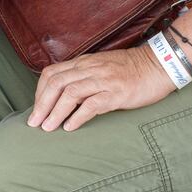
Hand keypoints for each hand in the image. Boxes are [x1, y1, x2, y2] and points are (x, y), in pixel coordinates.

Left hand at [26, 46, 176, 132]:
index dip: (39, 92)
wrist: (158, 65)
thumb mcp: (100, 66)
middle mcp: (89, 69)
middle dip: (41, 104)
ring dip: (55, 112)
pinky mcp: (116, 93)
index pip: (51, 73)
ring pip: (70, 93)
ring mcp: (103, 80)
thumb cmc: (130, 69)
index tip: (36, 108)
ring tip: (47, 128)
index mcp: (83, 63)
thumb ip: (83, 75)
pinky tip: (70, 127)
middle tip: (34, 123)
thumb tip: (64, 94)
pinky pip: (92, 104)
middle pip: (56, 84)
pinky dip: (78, 116)